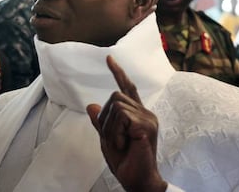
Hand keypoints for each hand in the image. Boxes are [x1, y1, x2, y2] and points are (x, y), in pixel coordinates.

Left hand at [87, 56, 166, 191]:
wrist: (136, 180)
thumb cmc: (125, 161)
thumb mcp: (107, 139)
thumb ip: (101, 122)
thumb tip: (91, 105)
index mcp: (138, 113)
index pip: (127, 88)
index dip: (118, 72)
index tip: (108, 58)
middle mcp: (145, 112)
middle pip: (116, 96)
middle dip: (106, 118)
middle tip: (113, 139)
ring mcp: (148, 118)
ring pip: (116, 105)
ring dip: (109, 127)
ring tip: (119, 143)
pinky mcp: (146, 125)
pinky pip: (120, 117)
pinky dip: (114, 132)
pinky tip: (123, 144)